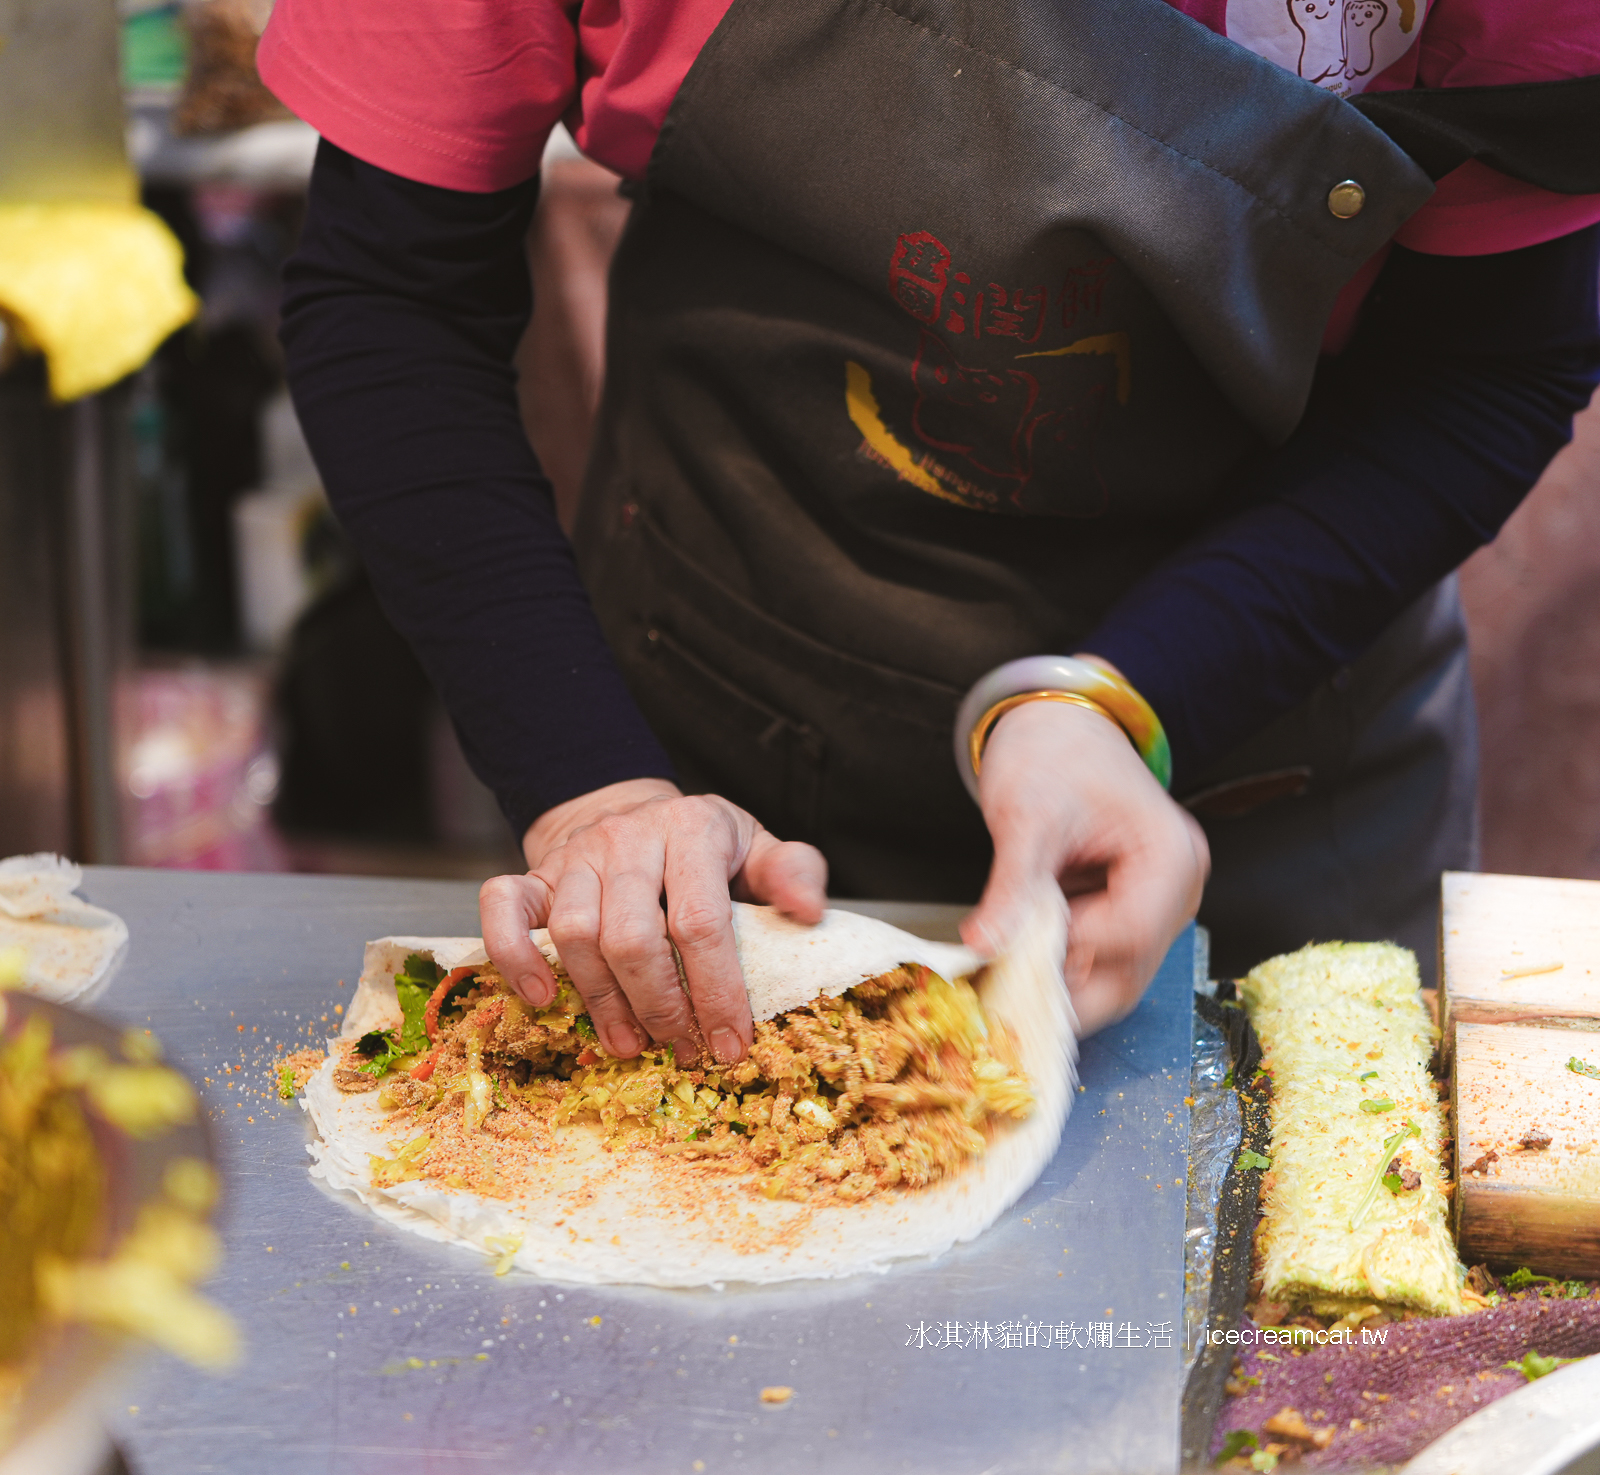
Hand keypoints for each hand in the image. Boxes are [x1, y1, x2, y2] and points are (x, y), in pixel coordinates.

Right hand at [478, 778, 826, 1064]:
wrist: (633, 813)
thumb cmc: (703, 848)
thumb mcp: (757, 848)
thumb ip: (791, 873)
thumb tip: (810, 913)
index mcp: (692, 829)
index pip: (701, 921)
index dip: (717, 991)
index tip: (731, 1043)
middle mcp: (629, 838)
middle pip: (633, 937)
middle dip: (662, 1007)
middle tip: (683, 1049)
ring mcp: (575, 857)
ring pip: (575, 935)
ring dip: (603, 1002)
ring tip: (631, 1044)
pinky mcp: (533, 875)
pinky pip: (502, 909)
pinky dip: (513, 957)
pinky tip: (539, 999)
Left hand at [962, 698, 1208, 1034]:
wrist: (1060, 725)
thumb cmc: (1053, 752)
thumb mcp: (1027, 815)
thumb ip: (1012, 885)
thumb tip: (983, 944)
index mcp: (1171, 857)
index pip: (1129, 935)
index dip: (1068, 953)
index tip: (1007, 961)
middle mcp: (1179, 889)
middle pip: (1129, 972)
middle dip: (1065, 991)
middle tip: (999, 999)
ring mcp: (1159, 904)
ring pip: (1115, 974)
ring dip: (1060, 984)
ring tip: (1000, 981)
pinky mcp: (1132, 910)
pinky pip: (1100, 957)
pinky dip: (1060, 966)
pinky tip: (1015, 963)